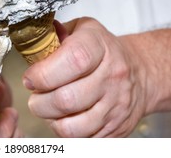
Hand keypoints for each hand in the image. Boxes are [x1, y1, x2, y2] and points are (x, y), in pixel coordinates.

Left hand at [23, 17, 146, 136]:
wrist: (140, 71)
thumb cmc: (101, 50)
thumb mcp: (80, 29)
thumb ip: (54, 34)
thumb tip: (30, 43)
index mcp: (99, 46)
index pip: (72, 60)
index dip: (44, 73)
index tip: (30, 78)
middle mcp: (112, 76)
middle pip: (66, 99)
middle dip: (39, 102)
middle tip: (36, 94)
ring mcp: (116, 105)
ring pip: (71, 126)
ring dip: (50, 119)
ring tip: (47, 107)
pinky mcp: (116, 128)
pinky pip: (81, 140)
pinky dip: (65, 132)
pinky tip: (64, 117)